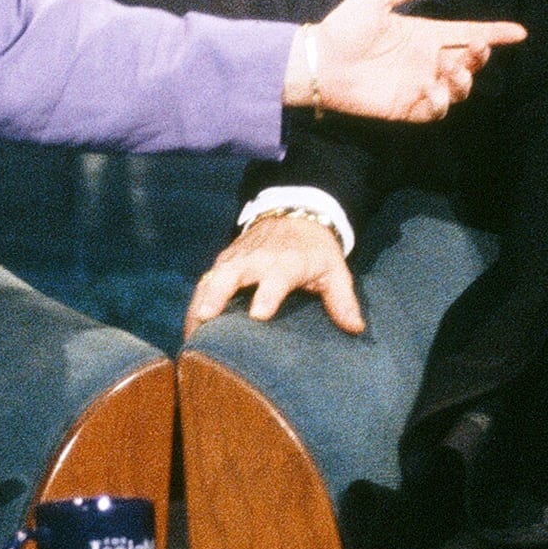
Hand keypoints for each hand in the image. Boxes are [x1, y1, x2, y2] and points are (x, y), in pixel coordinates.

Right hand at [186, 211, 362, 334]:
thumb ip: (342, 300)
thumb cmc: (316, 251)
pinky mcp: (223, 262)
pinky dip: (196, 303)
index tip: (259, 314)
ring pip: (211, 278)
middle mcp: (256, 260)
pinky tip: (191, 329)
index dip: (267, 295)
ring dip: (199, 303)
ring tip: (191, 333)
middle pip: (231, 274)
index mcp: (287, 263)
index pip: (275, 278)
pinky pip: (205, 282)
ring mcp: (236, 260)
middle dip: (217, 294)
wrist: (295, 215)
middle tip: (205, 318)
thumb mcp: (334, 271)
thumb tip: (356, 328)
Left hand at [288, 0, 526, 123]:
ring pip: (460, 88)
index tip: (519, 33)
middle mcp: (428, 60)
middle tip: (476, 50)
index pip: (468, 33)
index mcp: (425, 34)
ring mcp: (420, 85)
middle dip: (481, 57)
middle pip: (471, 62)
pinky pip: (438, 109)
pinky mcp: (408, 107)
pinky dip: (442, 100)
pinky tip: (429, 88)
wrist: (320, 62)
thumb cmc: (343, 28)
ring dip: (464, 79)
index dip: (495, 33)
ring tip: (449, 70)